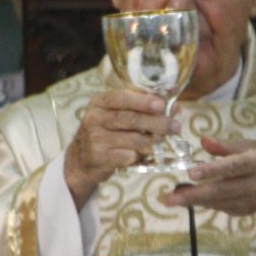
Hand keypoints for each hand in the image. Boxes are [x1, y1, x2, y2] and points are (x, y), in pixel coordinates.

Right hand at [63, 89, 177, 206]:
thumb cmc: (106, 132)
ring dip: (152, 141)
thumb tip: (174, 105)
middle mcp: (95, 118)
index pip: (123, 97)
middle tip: (175, 126)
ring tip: (162, 142)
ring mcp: (96, 138)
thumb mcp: (116, 115)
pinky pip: (128, 156)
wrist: (81, 159)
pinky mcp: (99, 157)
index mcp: (100, 102)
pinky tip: (143, 156)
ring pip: (133, 139)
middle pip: (131, 118)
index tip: (163, 104)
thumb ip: (141, 108)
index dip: (144, 100)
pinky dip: (139, 156)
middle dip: (157, 122)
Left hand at [164, 135, 255, 234]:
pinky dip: (206, 204)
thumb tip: (203, 140)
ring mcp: (252, 201)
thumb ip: (226, 145)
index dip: (212, 170)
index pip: (233, 166)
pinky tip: (191, 199)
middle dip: (195, 195)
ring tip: (173, 199)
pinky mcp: (246, 211)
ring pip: (220, 203)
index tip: (191, 173)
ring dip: (195, 202)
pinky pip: (222, 208)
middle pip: (223, 191)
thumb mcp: (251, 146)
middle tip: (171, 198)